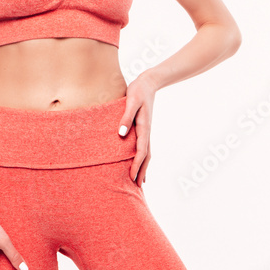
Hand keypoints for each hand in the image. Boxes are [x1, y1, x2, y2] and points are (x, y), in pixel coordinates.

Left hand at [117, 71, 157, 185]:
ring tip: (140, 181)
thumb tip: (121, 135)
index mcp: (144, 128)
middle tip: (137, 188)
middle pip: (146, 157)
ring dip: (143, 167)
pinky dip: (142, 157)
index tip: (131, 178)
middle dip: (142, 172)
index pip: (141, 152)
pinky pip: (144, 147)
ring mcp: (146, 130)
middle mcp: (147, 132)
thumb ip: (126, 118)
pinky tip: (138, 161)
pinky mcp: (143, 127)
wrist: (148, 82)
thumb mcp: (131, 102)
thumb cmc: (138, 90)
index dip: (136, 166)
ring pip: (146, 153)